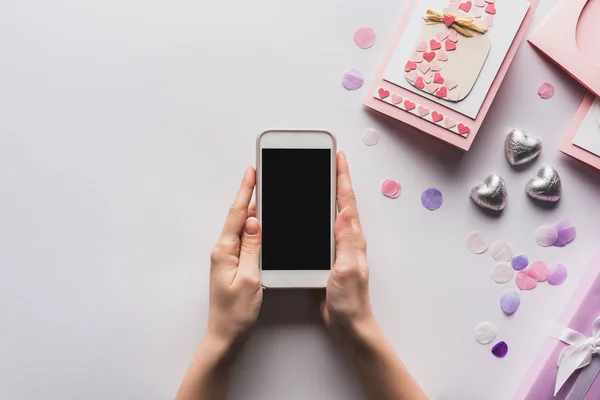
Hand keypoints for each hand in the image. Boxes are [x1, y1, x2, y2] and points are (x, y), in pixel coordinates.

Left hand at [207, 166, 262, 348]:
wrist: (225, 334)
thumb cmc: (235, 312)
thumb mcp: (249, 277)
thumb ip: (252, 247)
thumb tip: (255, 221)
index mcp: (224, 251)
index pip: (237, 214)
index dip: (246, 191)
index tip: (252, 172)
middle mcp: (223, 250)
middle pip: (239, 217)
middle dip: (250, 195)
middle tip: (261, 176)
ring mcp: (227, 257)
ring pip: (243, 228)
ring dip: (253, 212)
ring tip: (265, 195)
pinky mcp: (233, 264)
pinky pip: (245, 240)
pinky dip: (254, 230)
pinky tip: (262, 226)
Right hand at [320, 152, 374, 341]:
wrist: (349, 324)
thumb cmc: (351, 302)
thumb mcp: (347, 269)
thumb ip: (346, 240)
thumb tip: (344, 211)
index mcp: (352, 238)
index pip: (346, 201)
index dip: (341, 177)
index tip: (337, 157)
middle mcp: (347, 239)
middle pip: (340, 202)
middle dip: (334, 178)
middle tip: (328, 159)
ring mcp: (339, 248)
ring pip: (330, 214)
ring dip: (326, 195)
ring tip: (318, 177)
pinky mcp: (330, 257)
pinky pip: (323, 230)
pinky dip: (317, 216)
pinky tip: (310, 213)